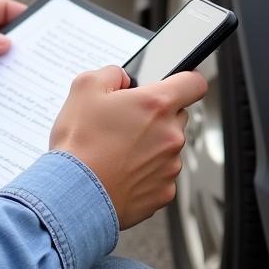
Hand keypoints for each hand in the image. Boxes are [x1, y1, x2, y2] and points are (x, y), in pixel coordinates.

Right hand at [49, 65, 208, 229]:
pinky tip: (121, 172)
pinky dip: (146, 173)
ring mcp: (170, 166)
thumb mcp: (85, 88)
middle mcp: (171, 135)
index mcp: (157, 105)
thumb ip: (112, 73)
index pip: (194, 83)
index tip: (178, 84)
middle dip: (157, 116)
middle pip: (178, 116)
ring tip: (117, 151)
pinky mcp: (164, 192)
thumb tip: (121, 78)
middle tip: (127, 122)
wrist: (74, 195)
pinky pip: (161, 175)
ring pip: (168, 147)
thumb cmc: (80, 145)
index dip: (185, 80)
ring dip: (150, 146)